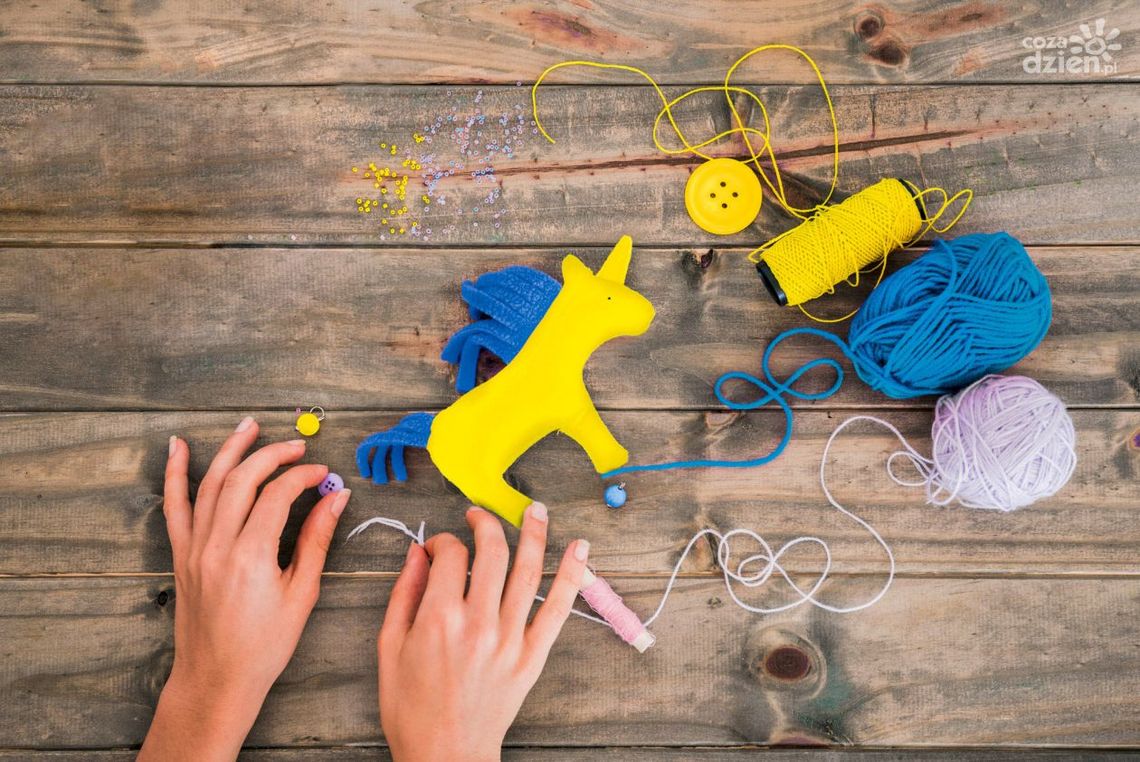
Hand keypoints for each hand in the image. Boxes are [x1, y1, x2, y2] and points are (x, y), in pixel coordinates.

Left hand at [140, 417, 350, 760]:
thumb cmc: (264, 645)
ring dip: (230, 450)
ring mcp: (194, 548)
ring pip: (210, 484)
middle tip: (298, 446)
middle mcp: (217, 546)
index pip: (277, 495)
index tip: (323, 475)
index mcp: (251, 557)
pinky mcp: (182, 554)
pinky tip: (177, 447)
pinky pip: (175, 506)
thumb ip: (316, 541)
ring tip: (249, 425)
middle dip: (272, 455)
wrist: (216, 678)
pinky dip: (175, 474)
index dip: (303, 477)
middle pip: (243, 480)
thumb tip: (336, 498)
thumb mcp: (301, 594)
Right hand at [379, 503, 587, 761]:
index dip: (443, 541)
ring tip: (536, 509)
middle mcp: (478, 622)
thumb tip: (417, 554)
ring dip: (535, 533)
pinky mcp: (531, 656)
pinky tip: (580, 549)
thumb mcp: (390, 648)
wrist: (445, 755)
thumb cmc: (411, 708)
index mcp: (439, 619)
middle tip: (479, 515)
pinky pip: (557, 609)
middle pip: (493, 553)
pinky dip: (571, 575)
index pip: (451, 555)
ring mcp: (509, 639)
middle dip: (486, 523)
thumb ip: (404, 595)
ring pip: (528, 572)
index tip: (438, 547)